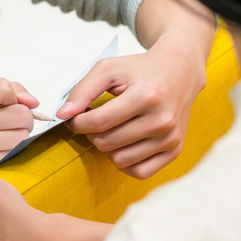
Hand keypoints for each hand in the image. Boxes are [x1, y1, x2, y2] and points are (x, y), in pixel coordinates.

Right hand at [0, 79, 37, 171]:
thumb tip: (33, 102)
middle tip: (9, 128)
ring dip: (20, 140)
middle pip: (20, 113)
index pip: (4, 88)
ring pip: (22, 136)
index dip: (13, 98)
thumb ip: (11, 92)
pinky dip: (13, 155)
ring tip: (3, 142)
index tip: (5, 107)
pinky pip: (15, 155)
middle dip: (23, 121)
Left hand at [55, 31, 206, 179]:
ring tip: (109, 129)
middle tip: (93, 120)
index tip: (73, 117)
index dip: (77, 123)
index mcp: (146, 96)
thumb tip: (62, 115)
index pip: (98, 122)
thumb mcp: (108, 69)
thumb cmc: (139, 70)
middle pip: (107, 143)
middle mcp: (162, 120)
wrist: (179, 72)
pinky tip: (122, 144)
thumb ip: (82, 90)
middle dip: (91, 133)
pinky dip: (124, 162)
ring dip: (107, 148)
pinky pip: (140, 172)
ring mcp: (170, 138)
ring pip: (120, 160)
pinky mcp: (174, 150)